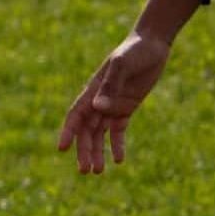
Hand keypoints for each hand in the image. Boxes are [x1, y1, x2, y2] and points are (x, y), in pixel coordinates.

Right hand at [58, 31, 171, 173]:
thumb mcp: (123, 65)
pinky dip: (117, 145)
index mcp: (92, 91)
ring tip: (97, 171)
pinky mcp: (126, 108)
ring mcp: (112, 105)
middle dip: (84, 150)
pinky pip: (118, 131)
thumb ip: (110, 86)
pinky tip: (119, 160)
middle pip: (87, 131)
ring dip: (97, 152)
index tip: (62, 148)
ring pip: (100, 134)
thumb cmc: (134, 50)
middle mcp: (98, 101)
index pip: (76, 115)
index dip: (68, 132)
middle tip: (85, 170)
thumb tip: (98, 108)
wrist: (152, 44)